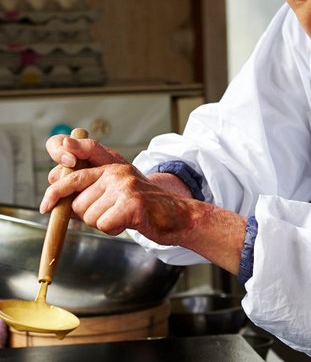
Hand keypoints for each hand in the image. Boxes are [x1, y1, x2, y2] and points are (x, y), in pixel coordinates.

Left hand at [41, 133, 246, 274]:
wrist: (179, 215)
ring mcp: (124, 186)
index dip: (55, 191)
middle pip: (77, 204)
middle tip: (113, 213)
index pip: (72, 176)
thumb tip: (59, 202)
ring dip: (104, 223)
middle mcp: (116, 172)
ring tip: (124, 216)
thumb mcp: (118, 191)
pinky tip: (130, 222)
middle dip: (90, 215)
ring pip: (89, 217)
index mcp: (111, 166)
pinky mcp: (132, 202)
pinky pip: (105, 224)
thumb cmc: (146, 207)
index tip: (45, 205)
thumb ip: (93, 191)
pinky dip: (115, 229)